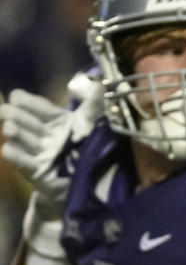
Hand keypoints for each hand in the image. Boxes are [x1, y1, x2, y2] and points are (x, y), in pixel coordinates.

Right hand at [1, 77, 102, 219]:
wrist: (93, 180)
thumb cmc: (90, 148)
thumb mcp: (94, 125)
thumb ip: (94, 105)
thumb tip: (98, 84)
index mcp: (55, 119)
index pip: (36, 106)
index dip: (27, 102)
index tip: (17, 97)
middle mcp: (41, 132)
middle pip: (23, 119)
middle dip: (16, 115)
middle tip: (8, 112)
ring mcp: (37, 151)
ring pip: (20, 138)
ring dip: (14, 132)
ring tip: (10, 128)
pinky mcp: (35, 170)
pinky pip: (22, 161)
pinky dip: (15, 155)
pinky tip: (8, 149)